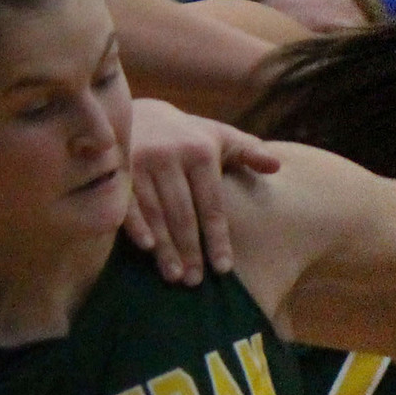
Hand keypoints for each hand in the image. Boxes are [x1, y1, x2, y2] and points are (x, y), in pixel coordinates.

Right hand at [124, 101, 281, 283]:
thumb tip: (277, 166)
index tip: (224, 268)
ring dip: (165, 247)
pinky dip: (136, 226)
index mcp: (200, 151)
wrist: (140, 113)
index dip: (218, 237)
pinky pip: (127, 202)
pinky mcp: (118, 168)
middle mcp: (171, 155)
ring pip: (156, 212)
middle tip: (195, 281)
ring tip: (174, 276)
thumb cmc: (189, 135)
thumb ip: (249, 151)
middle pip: (183, 213)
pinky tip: (146, 249)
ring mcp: (142, 161)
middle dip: (190, 249)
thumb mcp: (220, 136)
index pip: (212, 203)